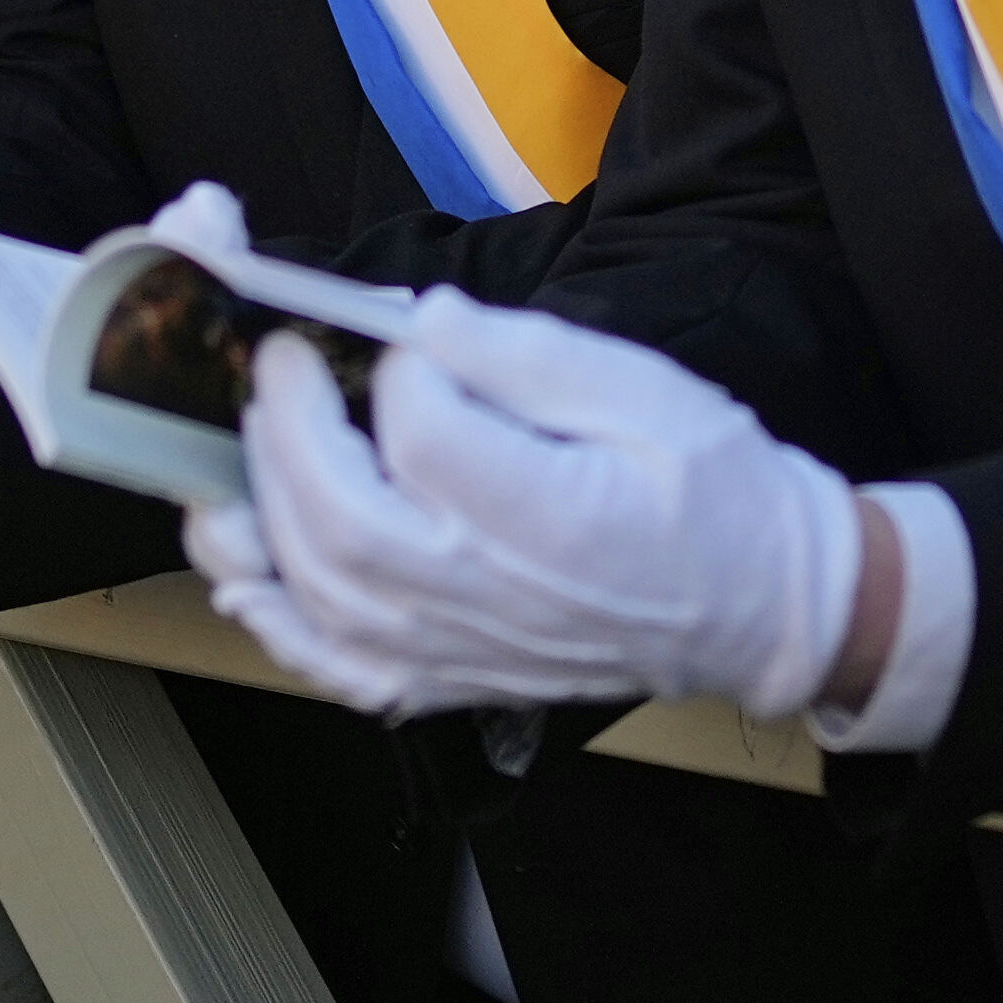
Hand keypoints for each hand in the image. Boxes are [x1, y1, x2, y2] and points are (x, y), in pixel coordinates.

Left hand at [186, 293, 859, 720]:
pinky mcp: (441, 682)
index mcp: (546, 516)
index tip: (405, 335)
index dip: (395, 369)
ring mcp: (453, 653)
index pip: (419, 432)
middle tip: (282, 361)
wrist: (758, 606)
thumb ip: (528, 356)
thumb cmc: (710, 488)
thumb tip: (423, 320)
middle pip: (336, 516)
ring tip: (252, 435)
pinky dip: (272, 619)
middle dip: (286, 425)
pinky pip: (330, 664)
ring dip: (261, 506)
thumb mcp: (647, 390)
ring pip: (316, 590)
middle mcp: (485, 598)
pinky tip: (244, 568)